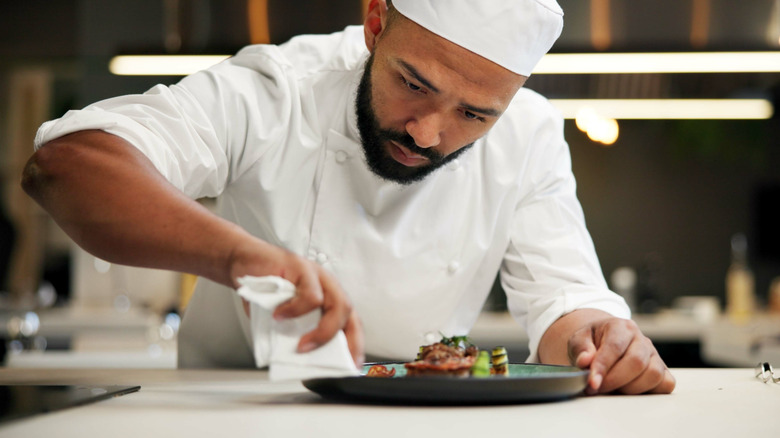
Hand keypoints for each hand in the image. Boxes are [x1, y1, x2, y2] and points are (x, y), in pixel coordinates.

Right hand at [230, 238, 364, 367]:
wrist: (242, 261)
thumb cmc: (263, 289)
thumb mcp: (282, 317)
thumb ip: (295, 331)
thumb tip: (300, 358)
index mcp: (327, 297)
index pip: (350, 321)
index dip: (355, 344)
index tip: (352, 366)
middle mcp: (327, 285)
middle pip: (349, 313)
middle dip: (346, 341)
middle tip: (328, 361)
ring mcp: (317, 275)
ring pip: (337, 304)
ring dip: (321, 331)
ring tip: (301, 346)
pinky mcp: (303, 268)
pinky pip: (311, 295)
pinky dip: (296, 311)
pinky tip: (279, 317)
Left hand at [568, 318, 674, 394]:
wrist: (603, 341)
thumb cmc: (592, 341)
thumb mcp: (578, 340)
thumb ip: (580, 348)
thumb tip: (585, 361)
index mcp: (621, 326)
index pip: (615, 347)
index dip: (603, 367)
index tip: (592, 383)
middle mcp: (641, 338)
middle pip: (637, 362)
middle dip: (615, 380)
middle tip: (597, 388)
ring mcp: (654, 354)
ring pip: (653, 374)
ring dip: (630, 388)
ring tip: (612, 388)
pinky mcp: (663, 369)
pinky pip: (666, 383)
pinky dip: (649, 391)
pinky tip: (629, 389)